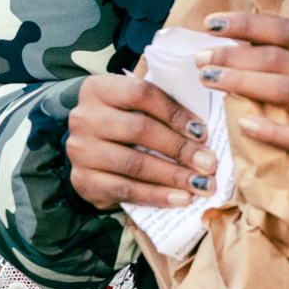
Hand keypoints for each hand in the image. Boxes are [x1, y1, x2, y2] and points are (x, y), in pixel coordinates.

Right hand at [64, 73, 215, 210]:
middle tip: (208, 163)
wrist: (84, 150)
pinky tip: (180, 199)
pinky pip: (125, 191)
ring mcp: (80, 151)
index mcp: (99, 89)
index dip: (175, 113)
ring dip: (173, 176)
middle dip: (179, 148)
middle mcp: (85, 117)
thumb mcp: (130, 106)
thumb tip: (202, 131)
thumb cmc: (120, 123)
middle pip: (139, 130)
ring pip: (134, 164)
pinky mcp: (83, 181)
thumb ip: (159, 108)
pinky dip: (156, 196)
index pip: (142, 94)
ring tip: (201, 185)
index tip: (202, 132)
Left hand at [195, 0, 288, 187]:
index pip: (288, 30)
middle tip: (200, 56)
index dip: (248, 24)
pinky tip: (243, 123)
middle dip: (234, 55)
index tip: (211, 23)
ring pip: (283, 92)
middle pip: (278, 59)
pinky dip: (270, 131)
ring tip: (208, 78)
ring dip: (241, 83)